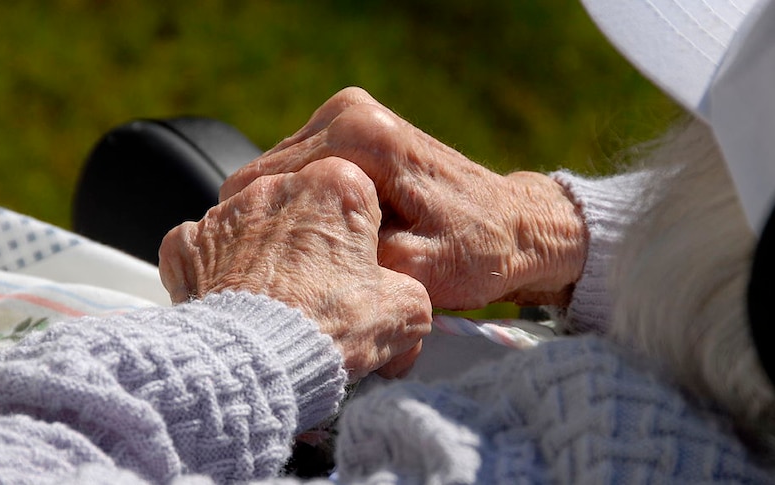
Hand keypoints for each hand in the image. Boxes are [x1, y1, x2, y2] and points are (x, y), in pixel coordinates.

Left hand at [159, 157, 431, 379]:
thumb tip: (399, 301)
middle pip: (301, 205)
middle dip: (311, 239)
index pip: (357, 195)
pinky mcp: (187, 243)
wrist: (257, 364)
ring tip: (277, 301)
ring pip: (253, 224)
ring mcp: (226, 212)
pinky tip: (236, 302)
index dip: (362, 236)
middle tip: (320, 289)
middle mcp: (277, 186)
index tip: (360, 268)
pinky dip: (218, 271)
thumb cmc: (330, 330)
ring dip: (265, 252)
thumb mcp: (405, 312)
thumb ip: (407, 290)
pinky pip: (205, 248)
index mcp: (336, 186)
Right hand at [220, 87, 587, 309]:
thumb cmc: (476, 252)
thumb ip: (351, 259)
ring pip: (280, 177)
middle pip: (267, 176)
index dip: (260, 235)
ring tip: (308, 259)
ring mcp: (350, 115)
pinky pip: (301, 174)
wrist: (514, 227)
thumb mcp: (415, 271)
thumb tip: (291, 263)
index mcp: (362, 136)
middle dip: (271, 224)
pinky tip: (319, 240)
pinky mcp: (352, 131)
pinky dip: (302, 208)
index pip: (269, 184)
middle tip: (288, 274)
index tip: (266, 276)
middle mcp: (350, 112)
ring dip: (286, 217)